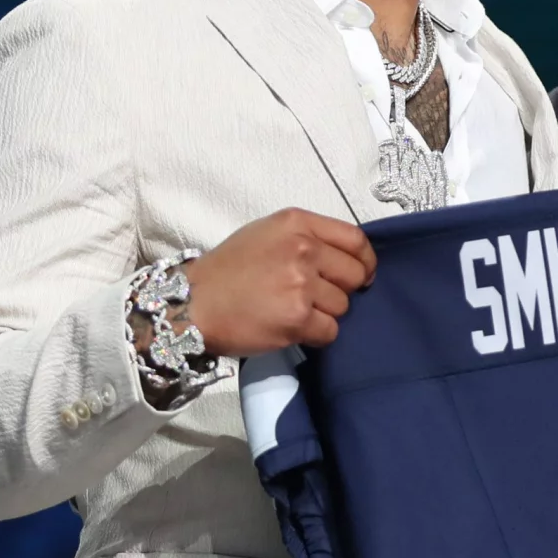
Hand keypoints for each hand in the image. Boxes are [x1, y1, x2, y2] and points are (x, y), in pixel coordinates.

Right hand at [180, 208, 376, 356]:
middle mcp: (303, 249)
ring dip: (324, 314)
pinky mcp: (297, 318)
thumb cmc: (227, 269)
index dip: (365, 261)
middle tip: (316, 297)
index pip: (356, 240)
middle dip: (341, 290)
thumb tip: (346, 258)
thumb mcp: (266, 233)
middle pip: (355, 275)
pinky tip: (293, 328)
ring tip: (294, 311)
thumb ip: (306, 237)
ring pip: (343, 306)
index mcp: (297, 223)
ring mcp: (301, 284)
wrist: (192, 303)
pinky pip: (330, 331)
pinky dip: (316, 335)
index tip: (362, 274)